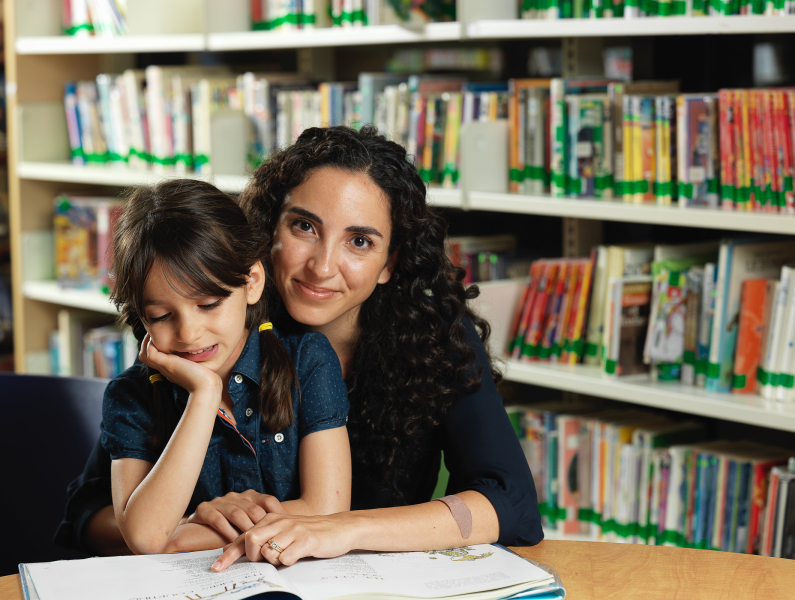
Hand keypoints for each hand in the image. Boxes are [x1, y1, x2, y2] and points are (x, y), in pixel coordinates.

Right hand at [139, 333, 221, 396]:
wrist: (207, 387)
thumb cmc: (208, 378)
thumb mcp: (201, 365)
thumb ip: (198, 357)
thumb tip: (202, 346)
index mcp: (172, 368)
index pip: (156, 356)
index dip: (157, 344)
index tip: (165, 332)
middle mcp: (166, 368)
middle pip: (146, 354)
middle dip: (150, 341)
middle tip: (158, 330)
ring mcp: (165, 367)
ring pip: (144, 354)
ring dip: (148, 341)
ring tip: (157, 331)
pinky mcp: (167, 364)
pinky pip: (149, 353)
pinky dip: (150, 343)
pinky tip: (161, 335)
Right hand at [187, 490, 286, 542]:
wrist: (196, 523)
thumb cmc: (229, 523)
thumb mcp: (248, 518)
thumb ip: (263, 521)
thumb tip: (285, 530)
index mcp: (249, 495)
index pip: (268, 500)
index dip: (278, 512)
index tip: (286, 525)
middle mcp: (236, 496)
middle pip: (253, 509)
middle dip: (262, 525)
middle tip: (268, 540)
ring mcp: (220, 501)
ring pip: (237, 514)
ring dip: (245, 529)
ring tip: (252, 543)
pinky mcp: (205, 509)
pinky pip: (218, 519)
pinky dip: (227, 531)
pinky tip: (233, 542)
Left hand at [212, 513, 354, 570]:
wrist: (340, 528)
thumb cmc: (309, 533)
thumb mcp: (284, 532)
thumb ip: (263, 538)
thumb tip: (235, 549)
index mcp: (271, 519)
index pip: (243, 537)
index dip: (228, 554)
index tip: (217, 568)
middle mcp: (280, 522)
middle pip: (250, 540)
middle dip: (252, 557)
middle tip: (265, 560)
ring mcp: (294, 530)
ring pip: (268, 551)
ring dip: (273, 561)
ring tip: (286, 556)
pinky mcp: (307, 540)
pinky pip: (286, 558)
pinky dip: (288, 562)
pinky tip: (297, 556)